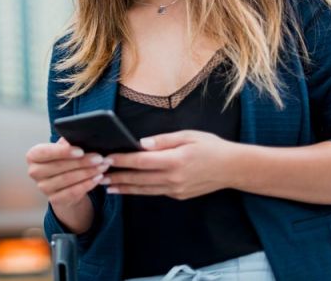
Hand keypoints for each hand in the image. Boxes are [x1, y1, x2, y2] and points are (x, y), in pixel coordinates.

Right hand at [26, 138, 111, 207]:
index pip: (46, 152)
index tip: (81, 151)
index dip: (64, 152)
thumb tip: (79, 137)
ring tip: (102, 167)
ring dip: (88, 173)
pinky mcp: (54, 199)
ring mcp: (43, 187)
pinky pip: (72, 192)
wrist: (62, 185)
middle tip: (99, 158)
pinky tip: (97, 178)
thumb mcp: (63, 149)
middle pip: (59, 166)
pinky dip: (87, 185)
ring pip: (68, 179)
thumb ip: (67, 143)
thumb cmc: (63, 160)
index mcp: (33, 155)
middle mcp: (34, 172)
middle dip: (82, 162)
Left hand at [102, 130, 238, 199]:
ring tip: (107, 186)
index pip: (141, 161)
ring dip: (124, 188)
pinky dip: (139, 190)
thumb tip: (140, 143)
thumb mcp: (187, 136)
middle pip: (138, 179)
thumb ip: (162, 140)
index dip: (122, 160)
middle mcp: (173, 178)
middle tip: (97, 176)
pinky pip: (154, 192)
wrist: (233, 168)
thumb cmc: (210, 147)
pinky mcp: (178, 195)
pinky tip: (128, 188)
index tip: (106, 158)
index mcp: (174, 160)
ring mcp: (175, 189)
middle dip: (117, 177)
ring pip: (144, 190)